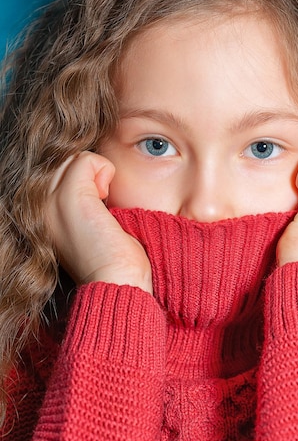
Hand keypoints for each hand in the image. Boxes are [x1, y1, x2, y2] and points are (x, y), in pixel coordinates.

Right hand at [47, 151, 152, 291]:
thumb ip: (84, 203)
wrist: (116, 282)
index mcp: (41, 216)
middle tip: (103, 205)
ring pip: (74, 159)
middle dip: (90, 175)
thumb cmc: (113, 261)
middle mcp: (39, 208)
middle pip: (64, 163)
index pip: (59, 174)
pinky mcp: (69, 197)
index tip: (98, 208)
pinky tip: (107, 197)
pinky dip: (105, 170)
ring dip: (98, 173)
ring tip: (104, 203)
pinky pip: (86, 160)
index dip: (85, 181)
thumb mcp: (90, 226)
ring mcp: (50, 201)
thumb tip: (98, 179)